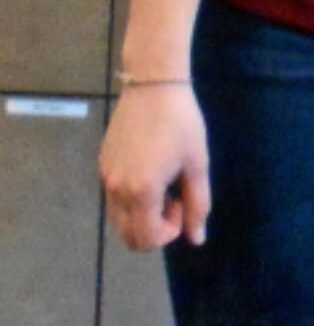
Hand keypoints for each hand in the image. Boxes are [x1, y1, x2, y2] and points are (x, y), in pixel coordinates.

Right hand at [99, 85, 211, 250]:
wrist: (153, 86)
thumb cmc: (182, 124)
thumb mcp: (197, 166)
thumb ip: (197, 206)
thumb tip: (197, 239)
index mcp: (141, 191)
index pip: (146, 239)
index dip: (169, 231)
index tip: (182, 202)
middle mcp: (117, 189)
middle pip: (129, 237)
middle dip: (154, 228)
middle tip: (173, 198)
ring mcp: (105, 176)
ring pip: (119, 219)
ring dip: (142, 215)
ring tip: (162, 184)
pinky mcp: (102, 164)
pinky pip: (114, 198)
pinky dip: (131, 199)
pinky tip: (150, 171)